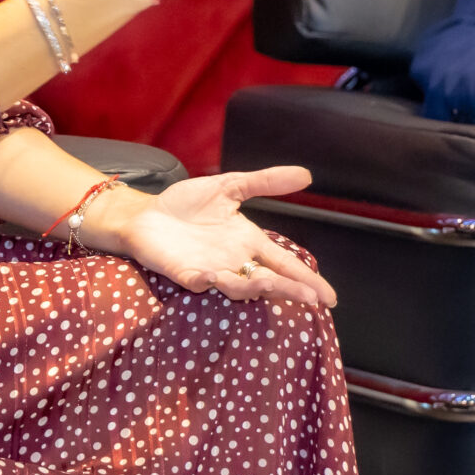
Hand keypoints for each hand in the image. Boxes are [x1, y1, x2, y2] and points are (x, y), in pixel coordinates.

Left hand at [83, 166, 337, 307]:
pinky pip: (199, 282)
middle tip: (313, 299)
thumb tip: (306, 175)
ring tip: (270, 283)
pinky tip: (216, 277)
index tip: (329, 296)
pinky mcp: (184, 273)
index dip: (306, 279)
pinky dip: (208, 281)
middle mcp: (234, 261)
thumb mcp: (230, 186)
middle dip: (290, 290)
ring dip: (254, 285)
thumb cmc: (186, 204)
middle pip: (269, 280)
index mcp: (248, 242)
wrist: (145, 213)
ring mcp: (210, 270)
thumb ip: (265, 182)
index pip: (284, 263)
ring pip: (239, 286)